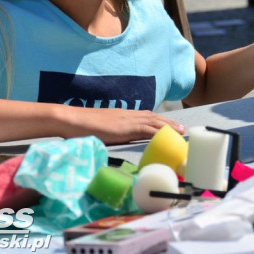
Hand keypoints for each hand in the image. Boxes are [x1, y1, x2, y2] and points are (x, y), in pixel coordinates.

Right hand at [58, 107, 185, 144]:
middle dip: (168, 123)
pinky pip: (145, 129)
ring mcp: (126, 120)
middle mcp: (127, 115)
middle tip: (182, 128)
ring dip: (168, 126)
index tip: (170, 125)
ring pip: (153, 122)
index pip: (145, 116)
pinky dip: (157, 132)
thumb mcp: (101, 128)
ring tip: (180, 131)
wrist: (71, 120)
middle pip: (153, 118)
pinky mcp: (124, 127)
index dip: (159, 121)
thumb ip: (111, 131)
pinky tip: (166, 135)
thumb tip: (115, 138)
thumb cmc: (81, 126)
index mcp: (122, 115)